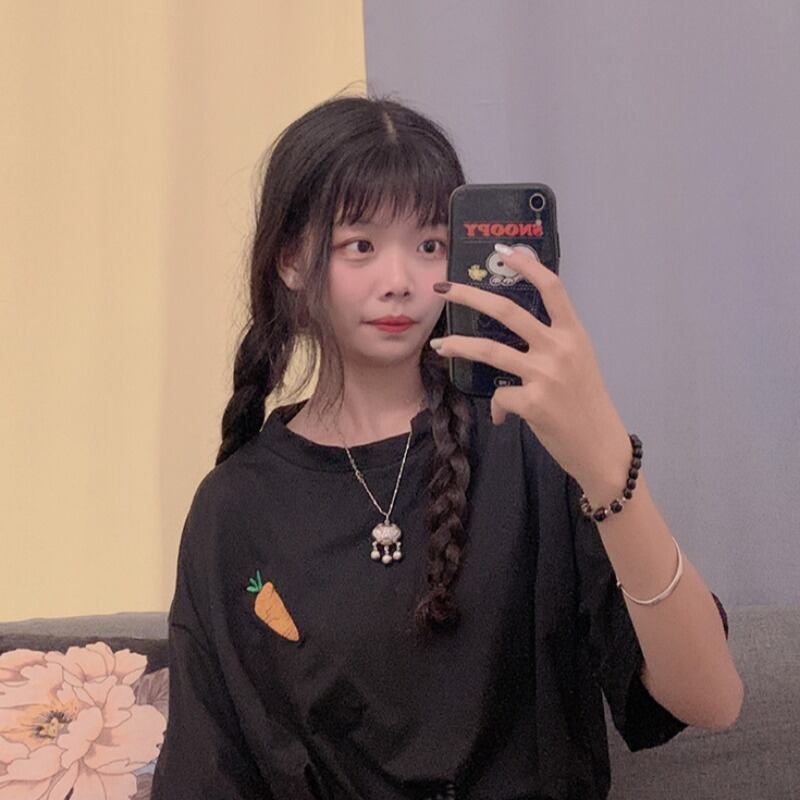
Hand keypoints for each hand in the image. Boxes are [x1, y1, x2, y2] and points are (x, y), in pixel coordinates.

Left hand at [430, 244, 630, 500]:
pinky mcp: (532, 402)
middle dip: (470, 296)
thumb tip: (511, 340)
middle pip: (507, 310)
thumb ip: (551, 344)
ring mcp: (545, 375)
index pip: (552, 288)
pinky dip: (497, 406)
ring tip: (440, 345)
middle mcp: (560, 348)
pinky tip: (502, 415)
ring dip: (459, 346)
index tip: (504, 251)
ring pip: (490, 350)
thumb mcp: (579, 364)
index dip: (527, 266)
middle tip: (444, 289)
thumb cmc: (587, 405)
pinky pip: (499, 396)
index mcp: (575, 334)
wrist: (600, 448)